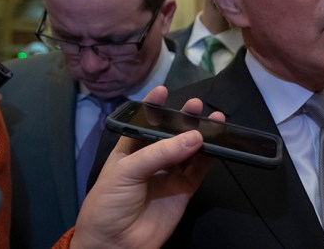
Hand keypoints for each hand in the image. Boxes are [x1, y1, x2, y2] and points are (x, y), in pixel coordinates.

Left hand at [69, 86, 223, 248]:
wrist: (113, 244)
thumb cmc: (107, 203)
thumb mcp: (126, 171)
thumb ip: (160, 153)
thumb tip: (195, 138)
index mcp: (130, 150)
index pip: (143, 123)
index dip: (153, 107)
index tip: (163, 91)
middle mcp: (151, 159)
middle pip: (172, 134)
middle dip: (183, 118)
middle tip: (196, 106)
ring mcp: (169, 174)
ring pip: (190, 149)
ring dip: (202, 134)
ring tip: (214, 119)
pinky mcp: (184, 190)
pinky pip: (200, 169)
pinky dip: (210, 156)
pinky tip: (216, 143)